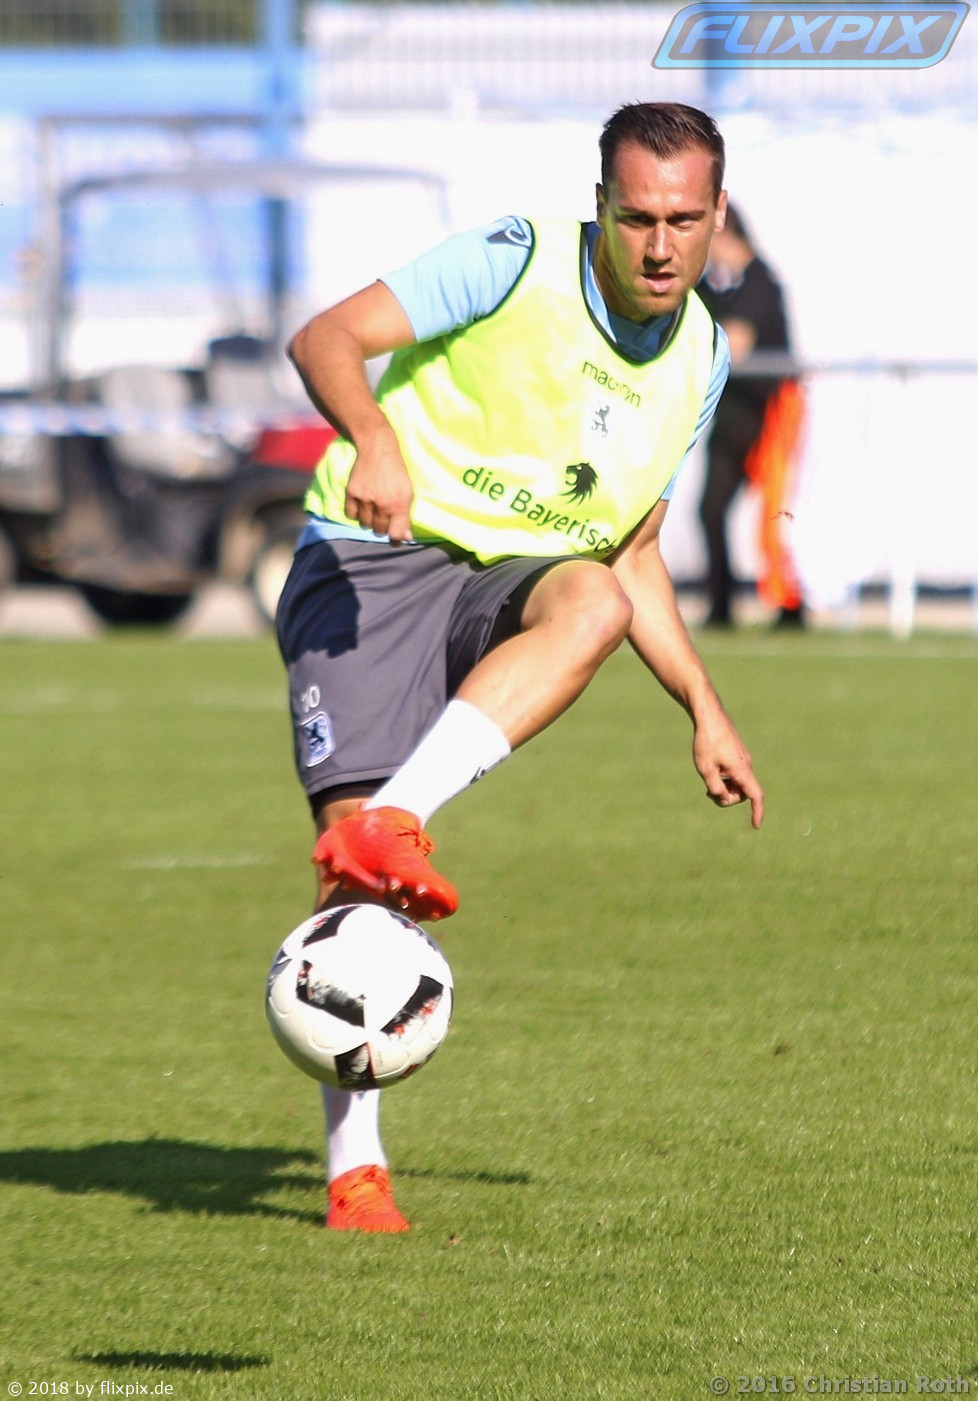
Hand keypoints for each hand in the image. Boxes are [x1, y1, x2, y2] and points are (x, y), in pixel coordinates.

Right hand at [344, 431, 414, 543]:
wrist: (377, 449)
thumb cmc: (396, 471)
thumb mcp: (408, 492)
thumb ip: (406, 516)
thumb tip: (406, 537)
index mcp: (399, 505)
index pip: (395, 535)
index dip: (395, 540)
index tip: (395, 539)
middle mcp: (382, 505)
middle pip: (379, 531)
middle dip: (382, 528)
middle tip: (384, 518)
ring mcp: (366, 500)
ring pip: (365, 525)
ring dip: (369, 521)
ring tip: (373, 510)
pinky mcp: (352, 493)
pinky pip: (352, 515)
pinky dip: (356, 513)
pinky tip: (362, 505)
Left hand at [693, 713, 763, 828]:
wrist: (709, 715)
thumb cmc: (706, 741)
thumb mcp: (705, 768)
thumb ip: (715, 788)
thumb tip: (723, 798)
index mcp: (741, 770)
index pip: (755, 796)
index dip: (757, 811)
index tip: (755, 825)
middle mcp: (746, 765)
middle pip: (742, 793)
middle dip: (727, 797)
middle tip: (708, 792)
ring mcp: (742, 759)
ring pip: (736, 783)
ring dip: (723, 786)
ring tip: (707, 776)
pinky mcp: (737, 755)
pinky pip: (734, 774)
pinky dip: (724, 778)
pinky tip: (710, 768)